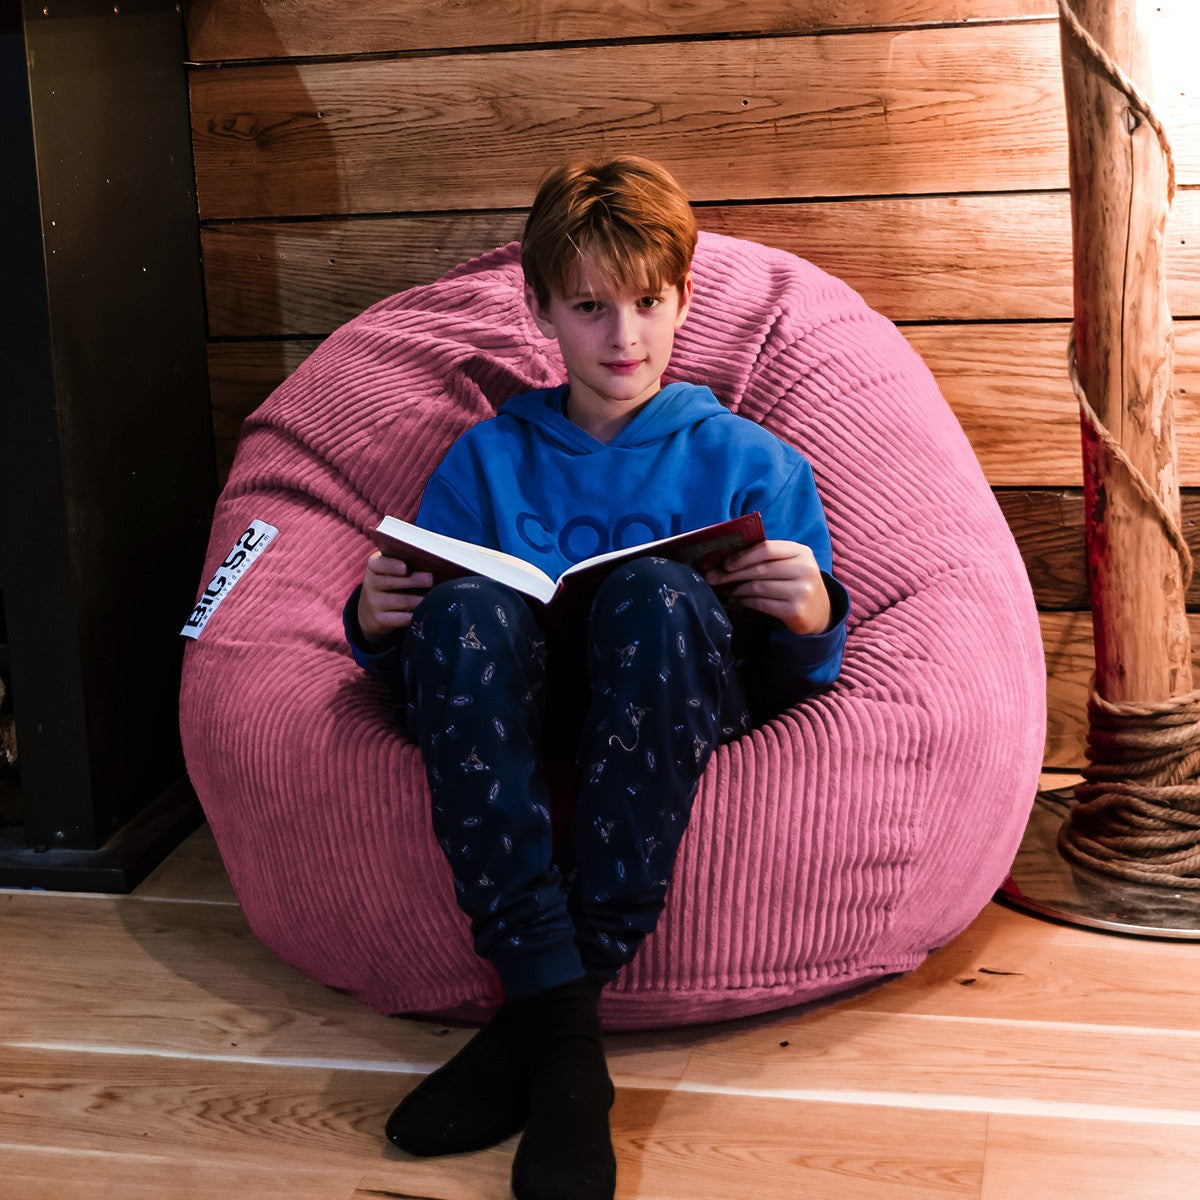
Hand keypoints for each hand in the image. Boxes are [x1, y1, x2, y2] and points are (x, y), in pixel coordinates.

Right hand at [357, 551, 433, 649]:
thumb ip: (407, 563)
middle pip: (392, 582)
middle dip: (413, 580)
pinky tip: (425, 612)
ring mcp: (374, 603)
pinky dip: (416, 615)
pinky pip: (402, 618)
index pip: (378, 564)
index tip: (405, 567)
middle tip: (430, 579)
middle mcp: (371, 584)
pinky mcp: (380, 620)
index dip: (391, 566)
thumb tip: (433, 564)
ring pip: (401, 601)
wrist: (372, 609)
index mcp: (374, 567)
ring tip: (434, 597)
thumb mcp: (392, 570)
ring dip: (419, 599)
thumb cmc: (392, 582)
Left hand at [705, 540, 830, 634]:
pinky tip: (736, 600)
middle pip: (760, 569)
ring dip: (736, 588)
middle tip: (712, 577)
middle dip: (732, 574)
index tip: (725, 563)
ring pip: (758, 587)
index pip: (767, 548)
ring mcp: (802, 591)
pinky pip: (762, 603)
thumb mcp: (790, 564)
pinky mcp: (795, 610)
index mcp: (801, 552)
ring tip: (724, 589)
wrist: (820, 612)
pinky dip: (745, 601)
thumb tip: (727, 559)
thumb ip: (767, 557)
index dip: (743, 555)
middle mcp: (805, 569)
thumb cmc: (796, 583)